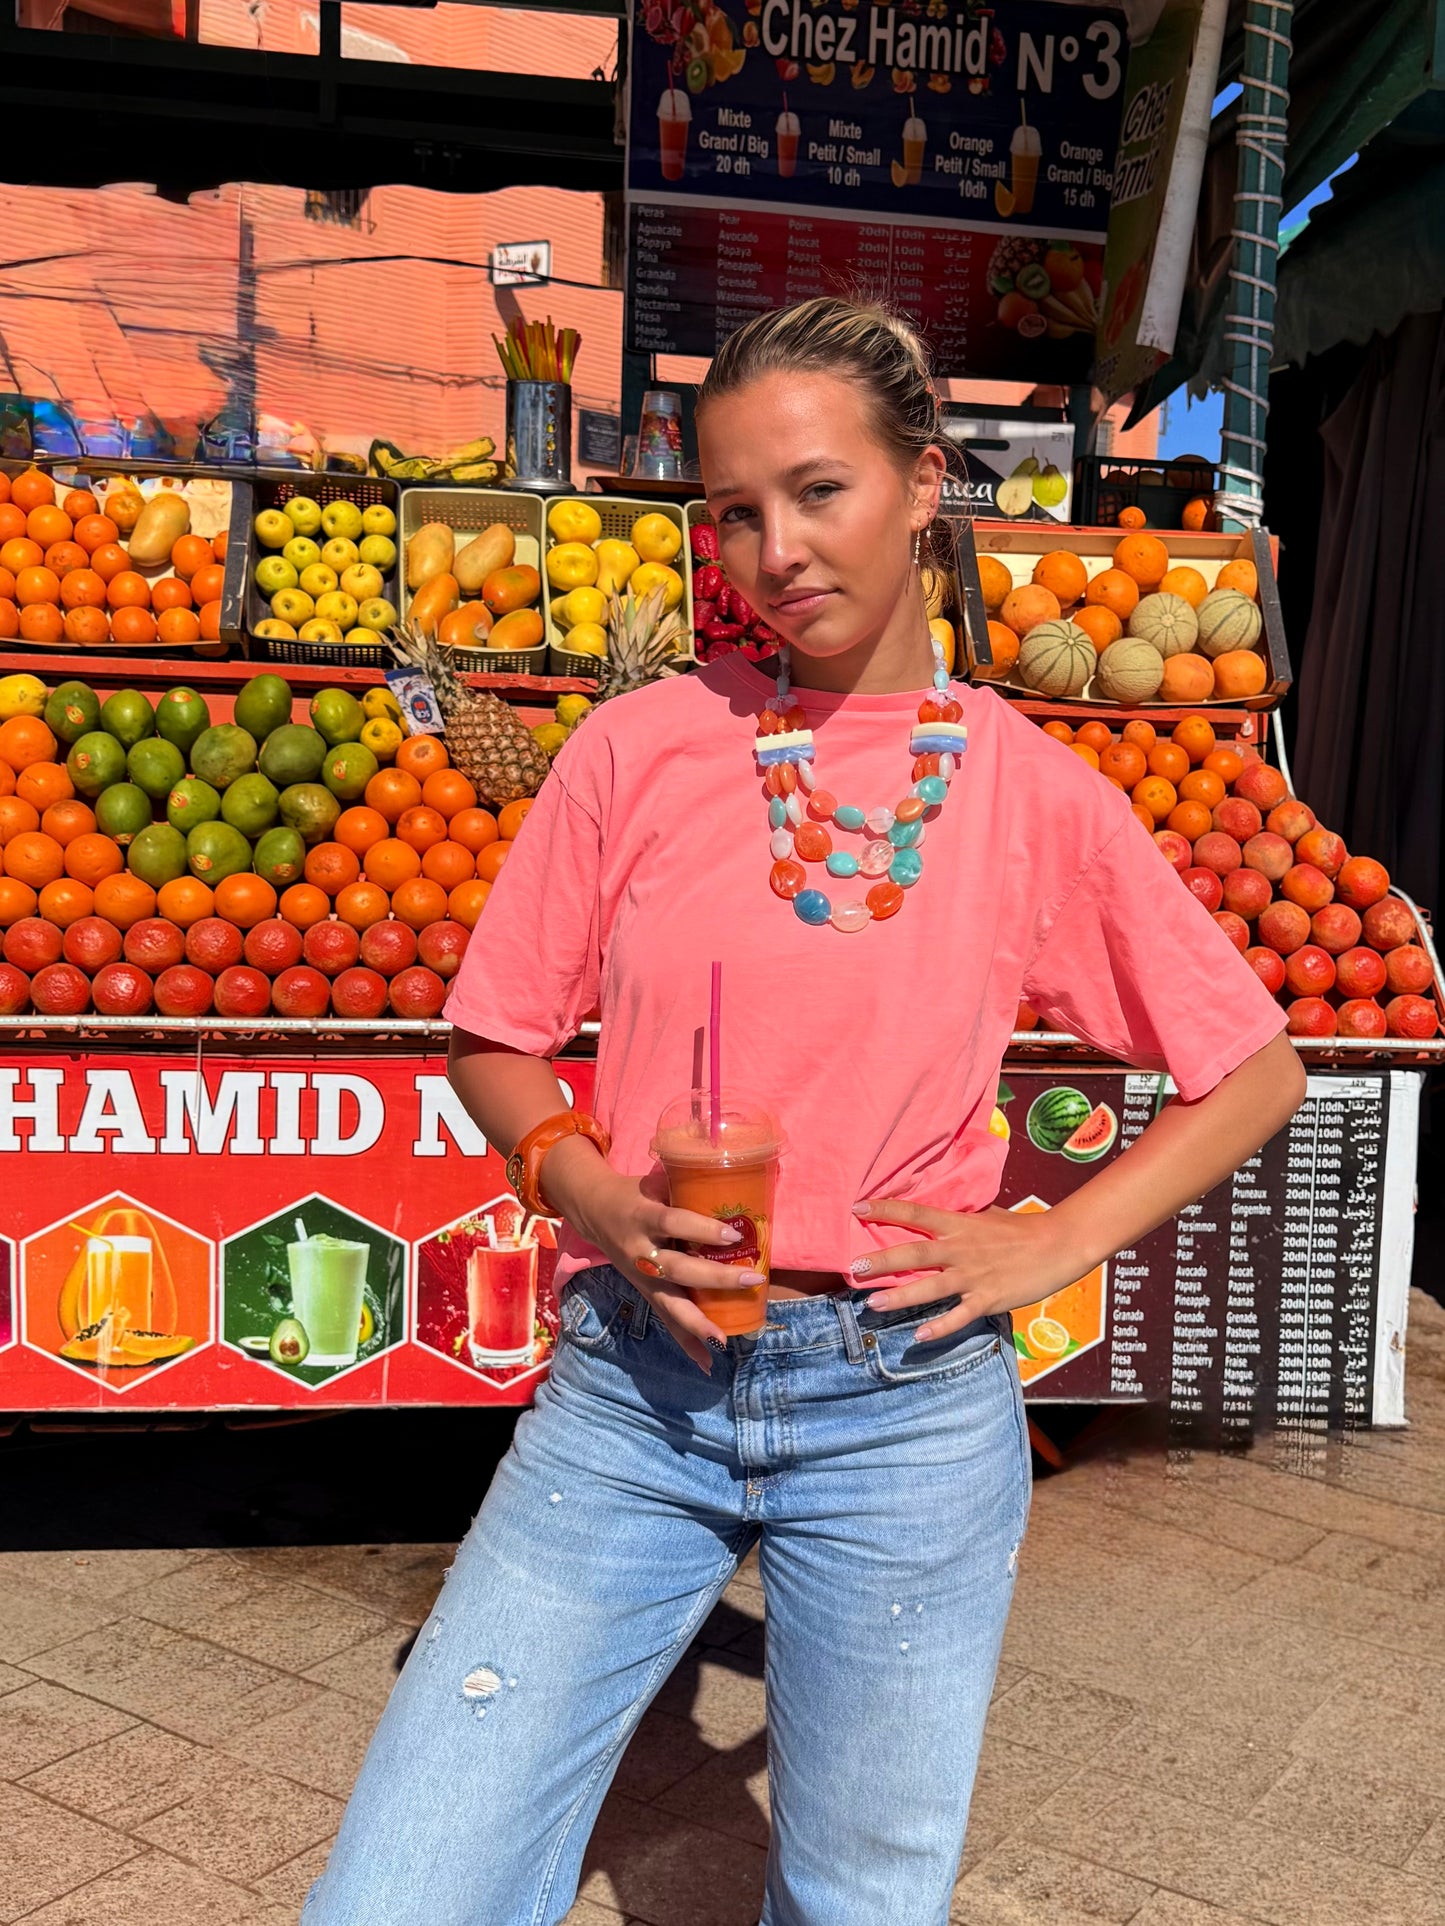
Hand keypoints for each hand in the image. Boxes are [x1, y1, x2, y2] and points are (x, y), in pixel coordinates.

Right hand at [546, 1147, 758, 1373]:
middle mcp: (640, 1251)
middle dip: (715, 1278)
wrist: (592, 1210)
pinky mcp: (644, 1292)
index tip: (732, 1235)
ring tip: (723, 1339)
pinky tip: (707, 1362)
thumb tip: (731, 1186)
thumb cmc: (634, 1193)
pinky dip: (686, 1343)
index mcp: (643, 1217)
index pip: (674, 1223)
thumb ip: (683, 1186)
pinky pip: (666, 1320)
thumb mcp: (653, 1183)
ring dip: (698, 1323)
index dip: (702, 1229)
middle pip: (677, 1270)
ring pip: (669, 1304)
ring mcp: (641, 1276)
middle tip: (751, 1279)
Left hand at [848, 1199, 1087, 1341]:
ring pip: (931, 1286)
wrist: (1058, 1244)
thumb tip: (936, 1217)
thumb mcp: (986, 1217)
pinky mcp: (988, 1298)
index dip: (885, 1209)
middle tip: (854, 1266)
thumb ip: (959, 1220)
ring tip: (872, 1305)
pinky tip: (919, 1337)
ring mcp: (973, 1275)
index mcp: (959, 1224)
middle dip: (883, 1260)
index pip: (915, 1212)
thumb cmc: (1022, 1229)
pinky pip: (960, 1316)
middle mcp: (961, 1249)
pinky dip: (940, 1327)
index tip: (857, 1207)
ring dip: (900, 1297)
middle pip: (915, 1252)